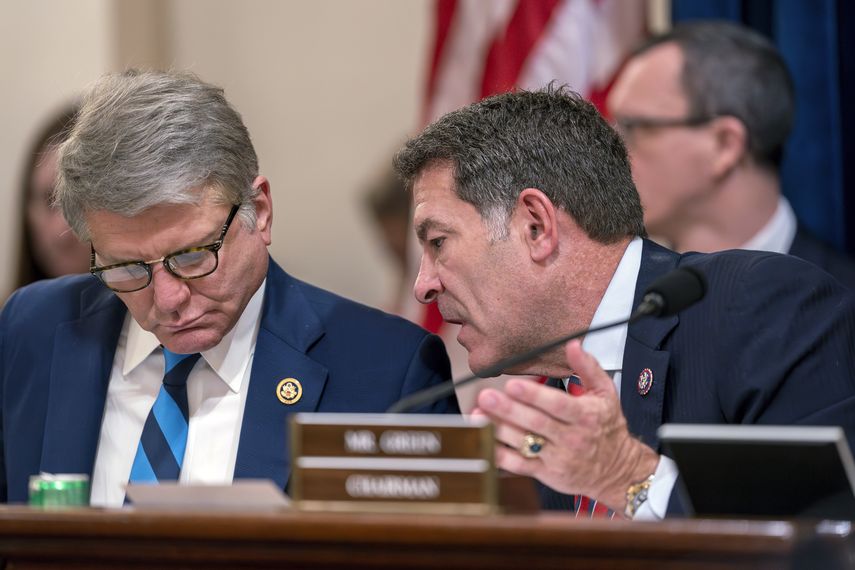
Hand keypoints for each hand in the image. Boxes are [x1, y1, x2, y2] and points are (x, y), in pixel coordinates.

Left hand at [473, 340, 658, 511]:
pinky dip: (499, 455)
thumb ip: (588, 367)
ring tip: (477, 415)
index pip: (557, 405)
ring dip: (498, 429)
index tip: (512, 384)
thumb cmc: (607, 427)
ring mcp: (557, 458)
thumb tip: (573, 344)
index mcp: (585, 416)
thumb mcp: (606, 393)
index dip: (534, 396)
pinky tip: (483, 440)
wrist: (618, 471)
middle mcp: (571, 438)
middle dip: (508, 410)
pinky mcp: (546, 474)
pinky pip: (519, 465)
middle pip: (536, 423)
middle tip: (486, 396)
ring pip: (524, 443)